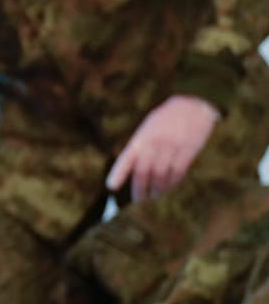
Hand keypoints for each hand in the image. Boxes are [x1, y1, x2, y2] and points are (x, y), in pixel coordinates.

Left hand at [106, 95, 220, 201]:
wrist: (193, 104)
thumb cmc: (167, 118)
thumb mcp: (148, 126)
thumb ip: (142, 146)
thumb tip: (135, 170)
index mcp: (142, 137)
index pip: (126, 158)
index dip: (118, 174)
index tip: (111, 187)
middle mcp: (154, 143)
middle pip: (143, 171)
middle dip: (139, 189)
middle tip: (139, 200)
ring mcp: (171, 147)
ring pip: (161, 175)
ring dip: (157, 189)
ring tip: (155, 194)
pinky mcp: (188, 150)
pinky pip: (178, 172)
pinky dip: (172, 183)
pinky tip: (169, 187)